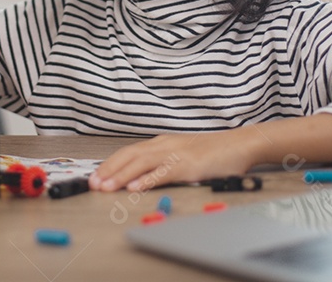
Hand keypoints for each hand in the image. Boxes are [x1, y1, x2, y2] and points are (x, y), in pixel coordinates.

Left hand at [89, 130, 259, 191]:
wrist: (239, 145)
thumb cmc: (213, 152)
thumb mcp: (182, 154)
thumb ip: (163, 162)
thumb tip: (143, 176)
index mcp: (161, 143)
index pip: (129, 152)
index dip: (110, 164)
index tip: (96, 175)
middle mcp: (165, 145)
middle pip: (129, 155)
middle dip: (109, 170)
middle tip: (93, 183)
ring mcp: (176, 154)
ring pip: (141, 163)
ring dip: (121, 176)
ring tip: (106, 187)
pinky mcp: (188, 166)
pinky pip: (163, 173)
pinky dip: (146, 180)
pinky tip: (134, 187)